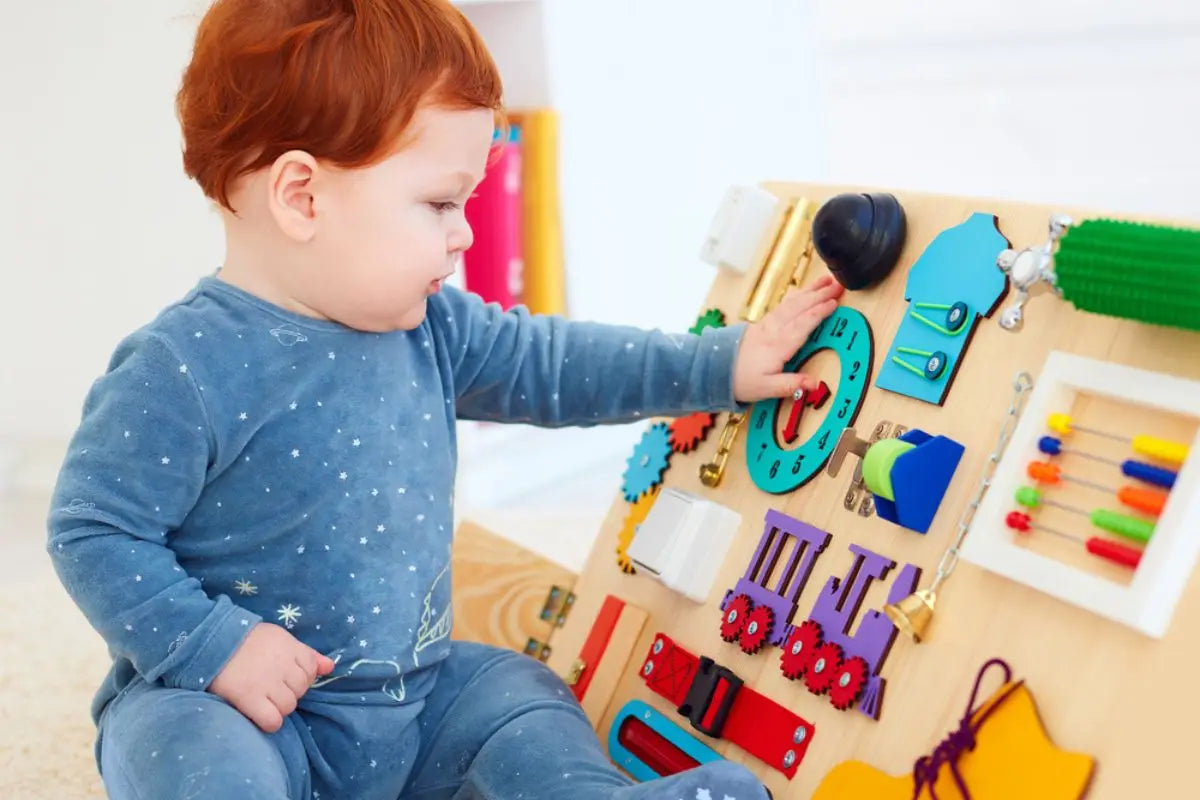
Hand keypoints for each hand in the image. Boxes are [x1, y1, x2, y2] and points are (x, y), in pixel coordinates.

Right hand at [208, 622, 334, 732]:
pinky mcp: (249, 698)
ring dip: (279, 707)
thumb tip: (330, 667)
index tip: (285, 676)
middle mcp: (283, 666)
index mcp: (291, 648)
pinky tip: (260, 714)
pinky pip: (273, 720)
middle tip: (271, 688)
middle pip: (301, 691)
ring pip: (289, 707)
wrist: (211, 641)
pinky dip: (270, 721)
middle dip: (290, 692)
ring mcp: (267, 683)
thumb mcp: (280, 638)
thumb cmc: (245, 639)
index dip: (301, 676)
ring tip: (263, 699)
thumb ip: (307, 653)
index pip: (311, 670)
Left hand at [732, 274, 844, 402]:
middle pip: (799, 308)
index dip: (819, 312)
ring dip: (809, 291)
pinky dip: (796, 296)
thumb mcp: (768, 388)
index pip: (802, 324)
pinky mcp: (762, 324)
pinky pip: (783, 306)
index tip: (834, 303)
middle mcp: (773, 331)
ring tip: (825, 281)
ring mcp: (767, 325)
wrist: (715, 371)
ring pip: (791, 303)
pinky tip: (803, 292)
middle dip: (819, 294)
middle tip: (838, 285)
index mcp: (778, 345)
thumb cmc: (741, 381)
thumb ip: (792, 384)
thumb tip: (814, 383)